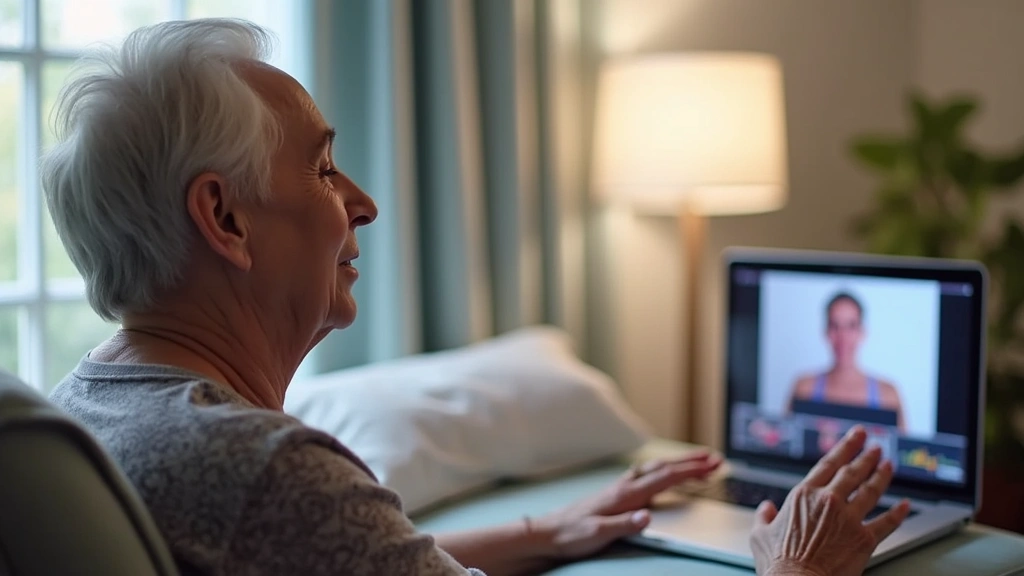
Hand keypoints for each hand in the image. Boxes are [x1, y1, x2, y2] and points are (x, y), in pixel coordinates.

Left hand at [532, 451, 721, 559]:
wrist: (548, 533)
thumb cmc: (572, 535)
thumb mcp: (598, 535)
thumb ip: (624, 525)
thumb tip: (647, 517)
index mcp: (625, 494)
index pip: (664, 478)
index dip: (690, 471)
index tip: (711, 465)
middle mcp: (624, 486)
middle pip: (664, 468)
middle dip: (691, 462)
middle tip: (715, 459)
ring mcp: (620, 488)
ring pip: (655, 469)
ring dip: (678, 464)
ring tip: (699, 462)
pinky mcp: (616, 494)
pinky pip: (647, 477)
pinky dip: (664, 472)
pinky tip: (666, 474)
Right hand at [750, 426, 910, 575]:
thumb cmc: (778, 563)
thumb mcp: (760, 534)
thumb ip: (764, 517)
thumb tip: (765, 509)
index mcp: (804, 495)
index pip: (829, 463)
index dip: (845, 446)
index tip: (856, 436)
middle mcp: (829, 501)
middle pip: (853, 472)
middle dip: (867, 456)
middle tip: (876, 446)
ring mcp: (849, 519)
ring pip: (871, 491)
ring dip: (882, 475)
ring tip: (889, 465)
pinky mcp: (864, 539)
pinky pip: (887, 522)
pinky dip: (899, 513)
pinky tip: (906, 505)